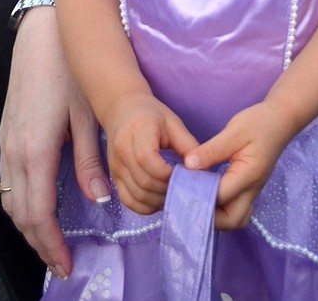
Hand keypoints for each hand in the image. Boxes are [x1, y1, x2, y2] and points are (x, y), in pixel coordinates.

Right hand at [0, 5, 107, 281]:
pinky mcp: (5, 133)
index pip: (39, 215)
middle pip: (20, 215)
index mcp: (35, 151)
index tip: (67, 266)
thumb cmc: (70, 68)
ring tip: (52, 242)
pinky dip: (20, 204)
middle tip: (62, 264)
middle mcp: (13, 152)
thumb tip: (98, 199)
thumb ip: (90, 160)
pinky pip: (6, 181)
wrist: (42, 31)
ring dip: (28, 226)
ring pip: (9, 200)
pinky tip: (39, 207)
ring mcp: (5, 142)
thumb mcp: (89, 113)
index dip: (51, 246)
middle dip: (40, 244)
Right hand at [105, 93, 197, 215]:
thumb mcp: (173, 123)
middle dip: (166, 191)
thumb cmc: (152, 115)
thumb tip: (204, 171)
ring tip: (173, 196)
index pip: (149, 161)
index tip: (185, 175)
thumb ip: (188, 146)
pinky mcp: (113, 177)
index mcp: (138, 132)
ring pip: (136, 195)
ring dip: (157, 202)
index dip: (168, 174)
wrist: (123, 110)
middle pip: (144, 182)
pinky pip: (127, 200)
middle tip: (183, 191)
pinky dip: (144, 207)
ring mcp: (114, 166)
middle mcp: (122, 151)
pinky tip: (158, 201)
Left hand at [185, 103, 289, 229]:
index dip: (199, 194)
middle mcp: (252, 189)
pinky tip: (208, 194)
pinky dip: (222, 210)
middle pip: (231, 220)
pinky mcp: (250, 189)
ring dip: (217, 217)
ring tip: (198, 198)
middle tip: (190, 198)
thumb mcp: (234, 131)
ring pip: (236, 220)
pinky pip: (237, 210)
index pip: (221, 196)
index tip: (180, 185)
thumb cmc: (258, 122)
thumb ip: (211, 150)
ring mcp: (253, 192)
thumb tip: (188, 165)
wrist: (281, 119)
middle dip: (209, 216)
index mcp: (248, 175)